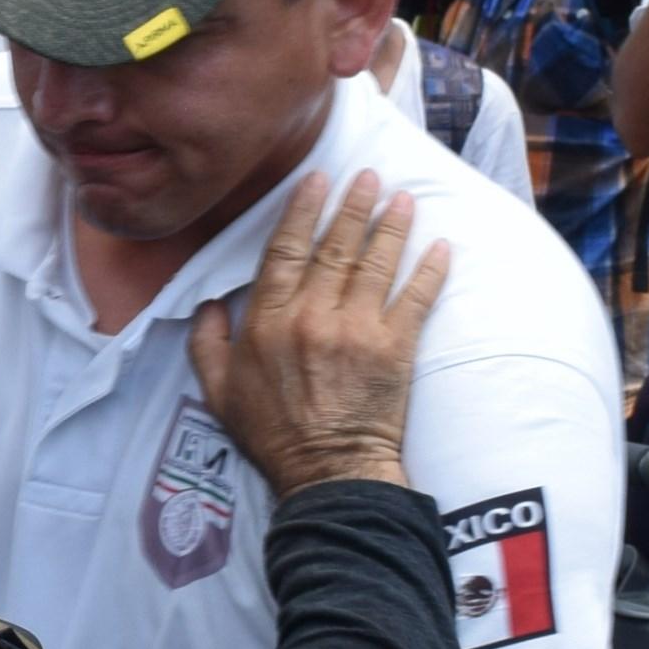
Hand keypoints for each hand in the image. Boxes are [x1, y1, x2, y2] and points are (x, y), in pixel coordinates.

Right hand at [187, 174, 441, 493]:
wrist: (327, 473)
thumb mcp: (218, 392)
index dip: (302, 211)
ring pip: (376, 263)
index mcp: (268, 322)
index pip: (285, 251)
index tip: (316, 180)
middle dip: (353, 205)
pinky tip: (441, 247)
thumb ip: (207, 343)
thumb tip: (208, 304)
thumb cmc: (272, 435)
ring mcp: (357, 330)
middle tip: (368, 175)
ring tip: (403, 199)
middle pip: (335, 247)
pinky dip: (430, 271)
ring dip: (391, 226)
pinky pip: (416, 299)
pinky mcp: (395, 348)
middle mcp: (312, 316)